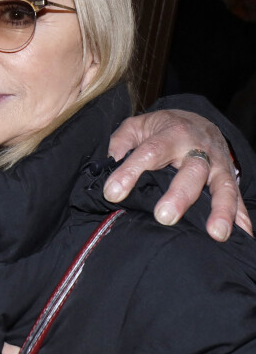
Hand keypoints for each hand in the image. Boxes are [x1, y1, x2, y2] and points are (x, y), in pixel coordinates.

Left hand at [105, 109, 252, 241]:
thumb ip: (121, 142)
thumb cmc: (162, 127)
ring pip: (222, 186)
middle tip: (164, 217)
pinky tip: (243, 234)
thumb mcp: (137, 125)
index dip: (129, 172)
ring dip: (221, 210)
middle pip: (191, 172)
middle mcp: (197, 148)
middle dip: (179, 196)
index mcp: (171, 134)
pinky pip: (238, 196)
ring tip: (215, 233)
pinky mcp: (229, 177)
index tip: (112, 193)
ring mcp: (217, 164)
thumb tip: (110, 163)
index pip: (148, 152)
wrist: (197, 118)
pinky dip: (241, 216)